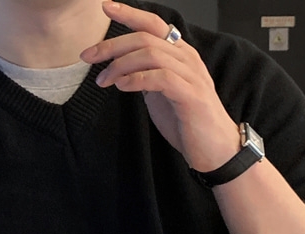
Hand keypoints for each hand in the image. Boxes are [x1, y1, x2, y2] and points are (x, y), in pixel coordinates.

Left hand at [81, 1, 239, 171]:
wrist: (215, 149)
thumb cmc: (187, 121)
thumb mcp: (161, 93)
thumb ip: (146, 76)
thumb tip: (121, 69)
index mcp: (179, 54)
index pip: (154, 24)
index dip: (130, 13)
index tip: (106, 6)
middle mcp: (186, 58)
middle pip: (145, 38)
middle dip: (112, 45)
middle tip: (89, 56)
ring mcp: (191, 75)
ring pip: (151, 54)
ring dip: (120, 65)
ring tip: (103, 80)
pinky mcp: (191, 95)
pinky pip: (161, 78)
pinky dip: (137, 79)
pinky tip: (122, 86)